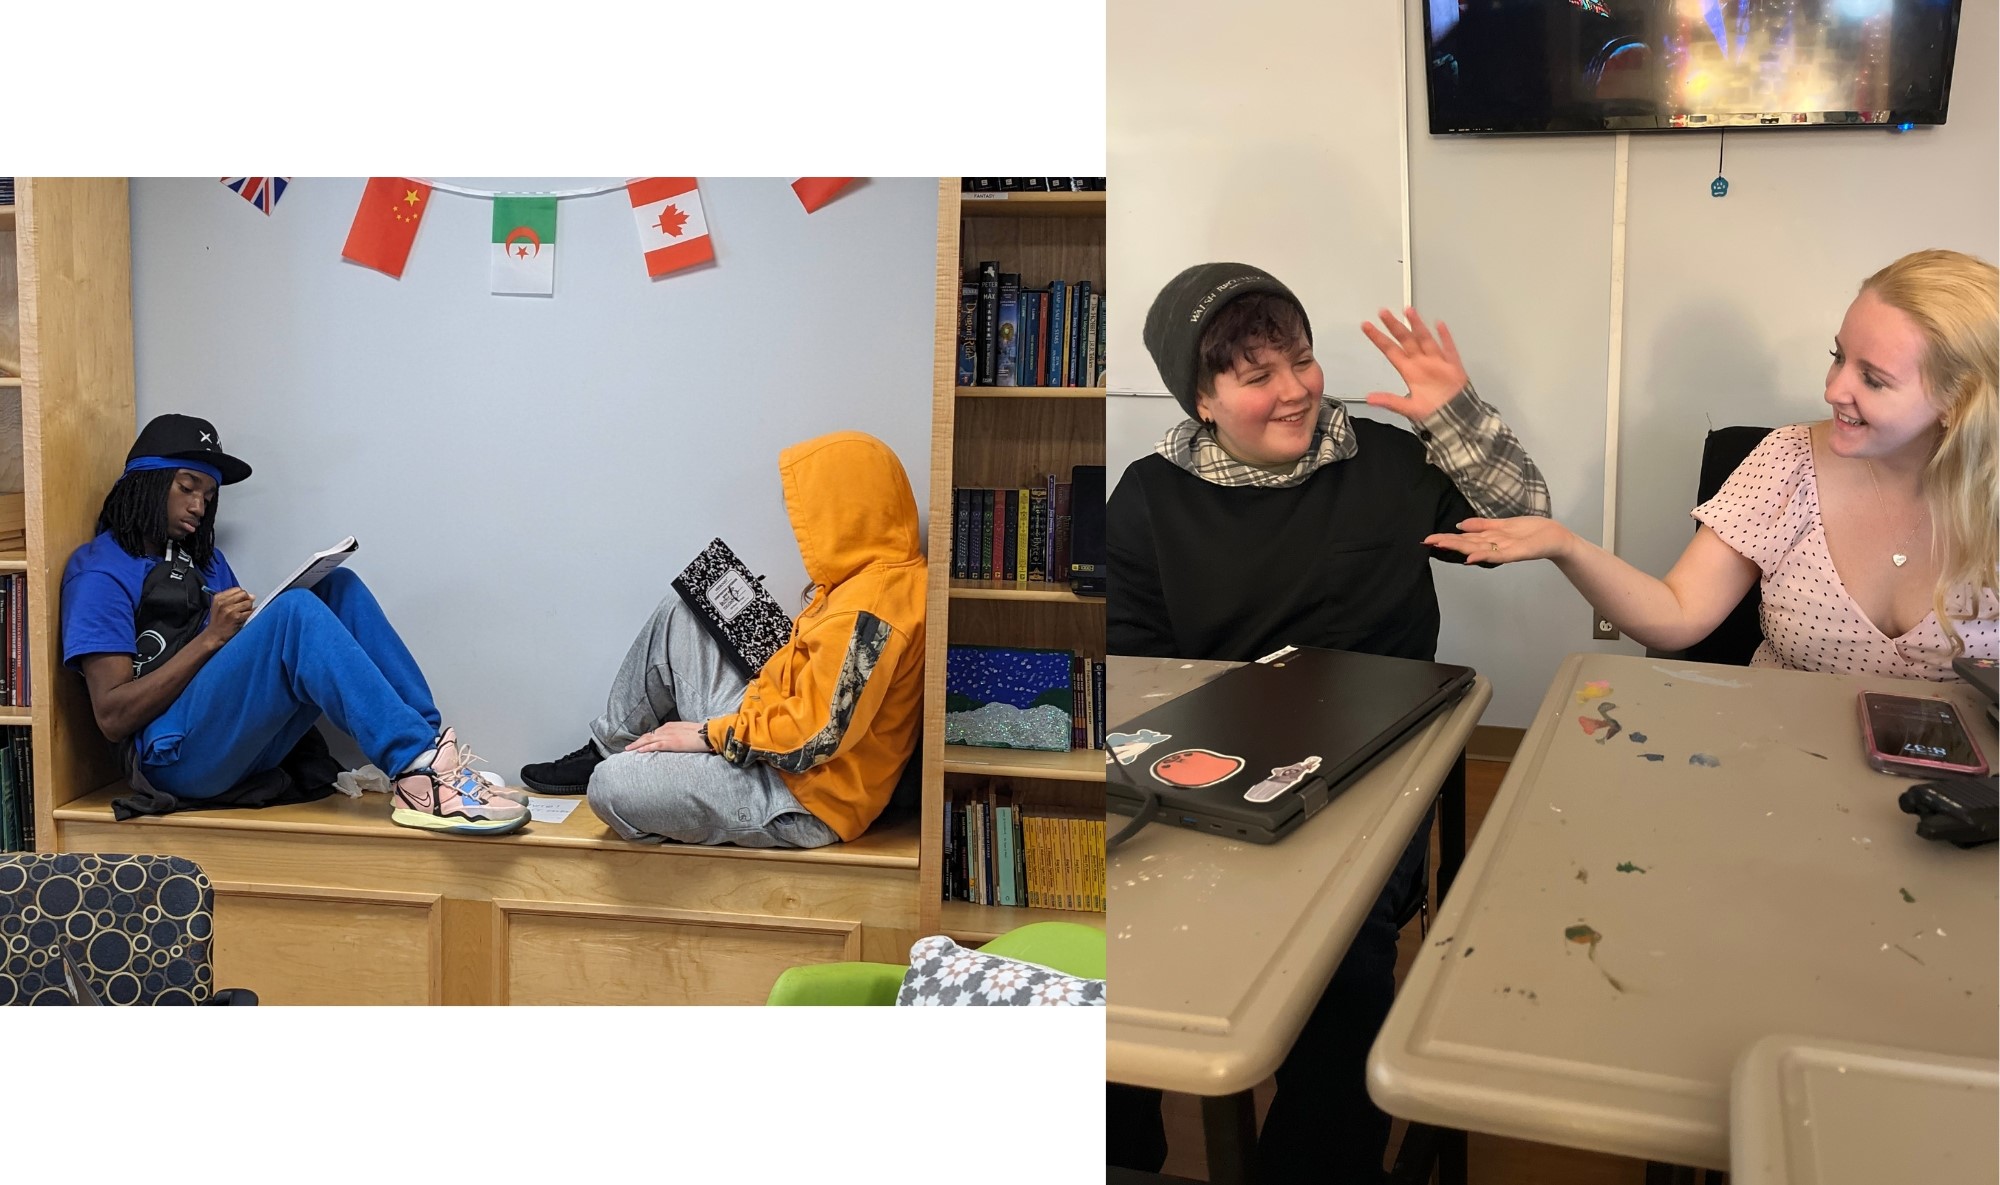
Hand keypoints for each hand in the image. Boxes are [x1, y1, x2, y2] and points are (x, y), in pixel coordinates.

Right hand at [201, 588, 253, 644]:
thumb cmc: (219, 620)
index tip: (240, 602)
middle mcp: (223, 602)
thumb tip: (252, 596)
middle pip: (244, 594)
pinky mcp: (236, 617)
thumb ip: (234, 598)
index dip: (242, 595)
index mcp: (218, 597)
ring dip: (249, 609)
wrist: (215, 635)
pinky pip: (250, 612)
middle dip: (246, 600)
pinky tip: (243, 619)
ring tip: (242, 614)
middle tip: (243, 609)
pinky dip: (250, 615)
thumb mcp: (220, 606)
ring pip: (248, 602)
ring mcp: (229, 609)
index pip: (237, 589)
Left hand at [625, 720, 711, 753]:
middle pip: (648, 736)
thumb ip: (678, 735)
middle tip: (628, 748)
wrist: (709, 734)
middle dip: (637, 742)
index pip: (654, 732)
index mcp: (671, 726)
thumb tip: (675, 741)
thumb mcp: (687, 732)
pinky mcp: (672, 743)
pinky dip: (646, 748)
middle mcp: (667, 729)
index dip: (645, 738)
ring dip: (637, 745)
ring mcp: (669, 736)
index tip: (638, 743)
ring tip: (628, 750)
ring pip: (648, 740)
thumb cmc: (701, 734)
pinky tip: (639, 751)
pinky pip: (655, 745)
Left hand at [1361, 307, 1470, 422]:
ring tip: (1408, 311)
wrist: (1454, 419)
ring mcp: (1437, 362)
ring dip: (1417, 325)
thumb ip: (1390, 401)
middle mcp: (1421, 363)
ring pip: (1425, 339)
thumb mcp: (1408, 409)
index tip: (1366, 326)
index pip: (1390, 350)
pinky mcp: (1453, 366)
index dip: (1378, 338)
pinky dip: (1445, 337)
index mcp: (1409, 371)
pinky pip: (1449, 349)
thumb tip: (1369, 399)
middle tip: (1383, 312)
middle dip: (1394, 326)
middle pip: (1405, 340)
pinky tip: (1439, 325)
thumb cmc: (1433, 413)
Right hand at [1423, 517, 1577, 564]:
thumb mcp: (1503, 524)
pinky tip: (1470, 558)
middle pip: (1467, 543)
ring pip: (1477, 549)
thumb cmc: (1532, 531)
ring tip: (1441, 546)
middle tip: (1427, 543)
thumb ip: (1482, 525)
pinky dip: (1483, 556)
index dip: (1446, 537)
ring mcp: (1504, 550)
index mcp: (1489, 538)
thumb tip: (1460, 524)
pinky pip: (1497, 556)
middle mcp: (1493, 545)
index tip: (1427, 539)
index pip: (1463, 537)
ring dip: (1459, 549)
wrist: (1555, 537)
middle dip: (1447, 543)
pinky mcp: (1516, 552)